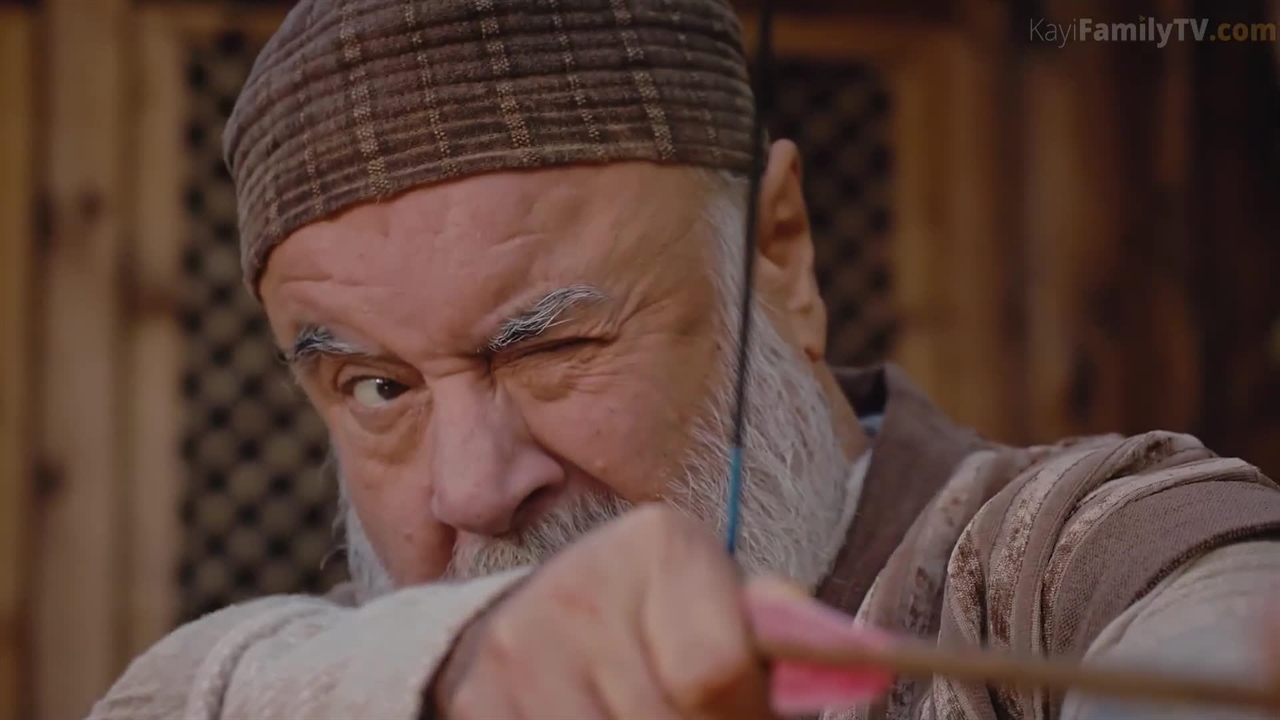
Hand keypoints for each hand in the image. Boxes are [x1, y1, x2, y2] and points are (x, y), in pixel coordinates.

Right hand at [431, 504, 775, 719]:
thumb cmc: (648, 618)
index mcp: (661, 545)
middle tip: (698, 719)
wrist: (523, 622)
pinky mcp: (478, 701)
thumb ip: (771, 628)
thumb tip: (868, 662)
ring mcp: (520, 648)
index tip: (743, 716)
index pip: (718, 674)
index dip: (744, 717)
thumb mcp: (712, 600)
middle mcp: (582, 584)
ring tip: (649, 716)